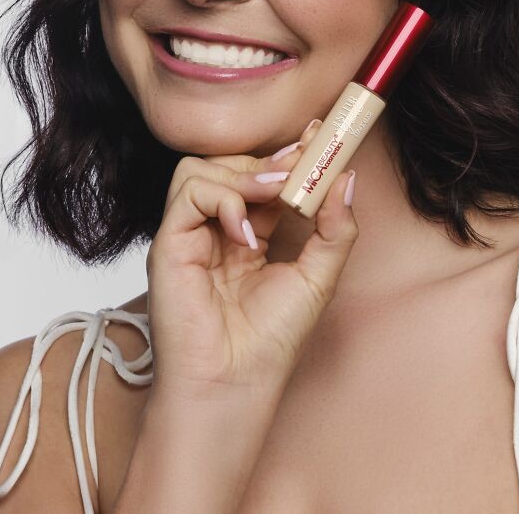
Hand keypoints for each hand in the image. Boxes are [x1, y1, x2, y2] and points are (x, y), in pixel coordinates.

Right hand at [145, 118, 358, 400]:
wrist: (235, 382)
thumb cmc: (272, 339)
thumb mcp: (319, 276)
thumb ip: (335, 228)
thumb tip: (347, 178)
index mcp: (251, 231)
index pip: (264, 175)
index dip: (290, 155)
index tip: (320, 136)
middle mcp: (217, 227)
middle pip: (230, 162)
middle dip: (270, 159)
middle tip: (301, 163)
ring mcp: (191, 232)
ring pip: (202, 168)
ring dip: (245, 174)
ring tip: (274, 197)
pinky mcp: (170, 241)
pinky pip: (189, 191)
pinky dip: (222, 199)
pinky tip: (245, 234)